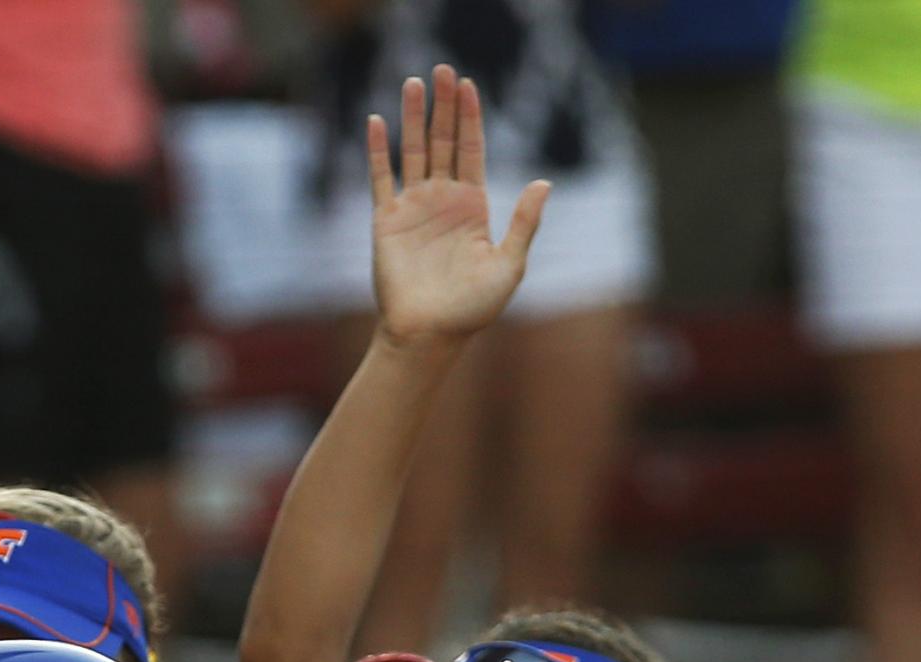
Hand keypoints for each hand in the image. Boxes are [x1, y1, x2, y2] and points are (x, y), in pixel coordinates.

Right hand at [365, 66, 549, 350]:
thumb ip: (524, 222)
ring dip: (413, 117)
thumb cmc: (472, 308)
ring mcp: (413, 208)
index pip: (471, 149)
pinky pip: (381, 178)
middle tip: (442, 69)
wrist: (429, 334)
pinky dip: (377, 151)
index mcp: (472, 206)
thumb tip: (544, 183)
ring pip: (413, 151)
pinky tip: (375, 123)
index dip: (470, 117)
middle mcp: (442, 200)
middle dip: (443, 105)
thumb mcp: (510, 264)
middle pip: (443, 141)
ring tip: (413, 82)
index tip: (467, 86)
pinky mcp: (387, 221)